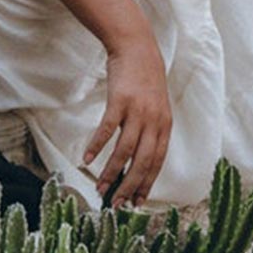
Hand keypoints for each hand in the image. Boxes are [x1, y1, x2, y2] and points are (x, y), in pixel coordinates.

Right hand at [81, 31, 172, 207]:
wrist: (137, 48)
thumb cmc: (145, 81)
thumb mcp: (156, 108)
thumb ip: (151, 131)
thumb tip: (140, 158)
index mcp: (164, 126)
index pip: (156, 163)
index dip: (146, 184)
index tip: (137, 203)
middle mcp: (154, 122)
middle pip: (142, 162)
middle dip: (129, 186)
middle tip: (117, 204)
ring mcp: (137, 111)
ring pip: (125, 151)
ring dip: (111, 172)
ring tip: (100, 188)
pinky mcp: (120, 101)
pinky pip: (107, 130)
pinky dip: (97, 146)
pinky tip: (88, 159)